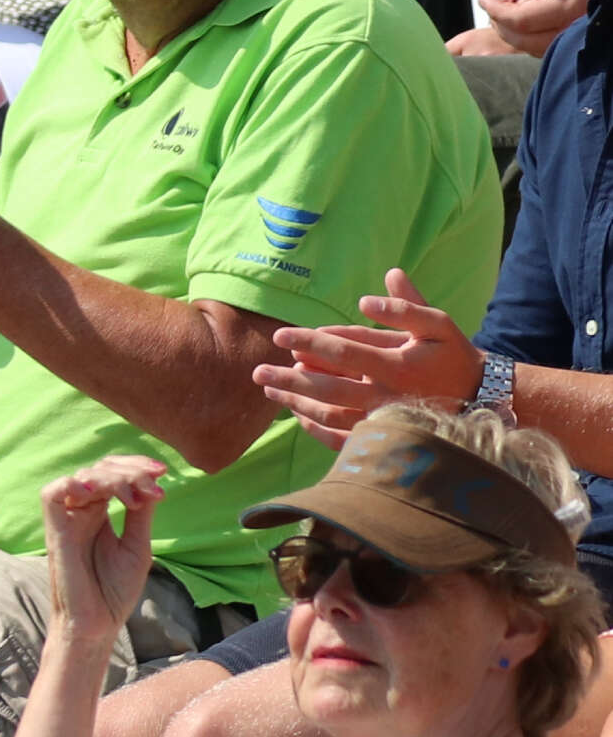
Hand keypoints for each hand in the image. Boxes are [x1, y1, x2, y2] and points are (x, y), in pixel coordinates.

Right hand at [36, 455, 163, 655]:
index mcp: (99, 513)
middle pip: (99, 469)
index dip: (135, 467)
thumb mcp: (137, 546)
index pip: (112, 474)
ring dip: (112, 478)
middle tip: (155, 480)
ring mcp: (67, 519)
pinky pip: (51, 495)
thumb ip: (140, 515)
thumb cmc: (114, 591)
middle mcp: (81, 511)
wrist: (97, 625)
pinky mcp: (55, 531)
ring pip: (82, 477)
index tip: (163, 472)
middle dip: (129, 469)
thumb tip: (151, 483)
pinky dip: (71, 484)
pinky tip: (97, 493)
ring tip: (136, 497)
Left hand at [254, 270, 481, 445]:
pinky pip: (346, 438)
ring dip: (298, 404)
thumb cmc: (453, 353)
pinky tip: (298, 416)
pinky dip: (319, 430)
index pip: (344, 352)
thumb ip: (406, 306)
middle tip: (257, 373)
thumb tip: (367, 298)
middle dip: (290, 381)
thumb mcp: (438, 322)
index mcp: (397, 365)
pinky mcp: (386, 437)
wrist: (479, 395)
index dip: (310, 343)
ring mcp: (385, 421)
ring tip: (269, 391)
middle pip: (328, 390)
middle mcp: (388, 397)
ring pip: (332, 416)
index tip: (279, 336)